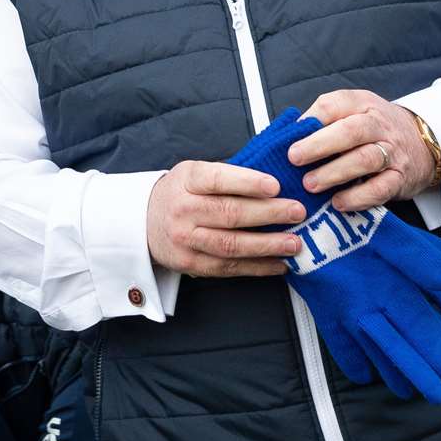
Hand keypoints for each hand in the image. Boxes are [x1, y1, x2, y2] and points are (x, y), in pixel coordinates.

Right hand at [146, 161, 306, 277]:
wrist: (144, 223)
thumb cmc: (180, 193)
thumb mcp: (193, 172)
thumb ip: (227, 176)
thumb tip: (273, 182)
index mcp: (187, 180)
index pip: (219, 179)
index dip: (248, 182)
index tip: (275, 185)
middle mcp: (183, 209)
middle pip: (229, 213)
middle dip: (269, 213)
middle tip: (297, 212)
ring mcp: (185, 240)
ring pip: (231, 245)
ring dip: (267, 245)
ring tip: (293, 242)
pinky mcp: (191, 264)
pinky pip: (228, 268)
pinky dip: (257, 267)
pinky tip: (278, 264)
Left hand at [287, 90, 433, 211]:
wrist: (423, 140)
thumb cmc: (373, 128)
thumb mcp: (352, 111)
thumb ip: (322, 120)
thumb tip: (283, 136)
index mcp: (361, 103)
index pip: (335, 105)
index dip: (311, 121)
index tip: (289, 139)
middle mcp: (378, 125)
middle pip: (351, 131)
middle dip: (319, 145)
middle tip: (294, 159)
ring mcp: (392, 152)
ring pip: (365, 160)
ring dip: (334, 173)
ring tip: (310, 184)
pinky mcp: (400, 178)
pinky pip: (380, 189)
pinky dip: (358, 197)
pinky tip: (338, 203)